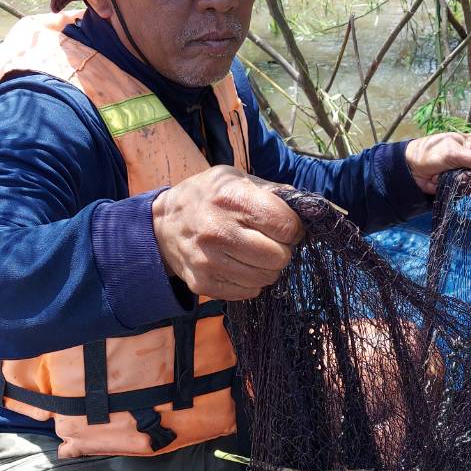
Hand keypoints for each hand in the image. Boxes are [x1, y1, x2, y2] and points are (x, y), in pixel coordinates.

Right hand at [151, 165, 303, 300]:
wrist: (162, 225)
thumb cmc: (207, 198)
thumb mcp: (235, 179)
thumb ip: (272, 192)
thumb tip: (308, 208)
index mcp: (231, 199)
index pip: (286, 225)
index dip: (293, 228)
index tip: (285, 226)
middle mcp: (219, 231)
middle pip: (279, 256)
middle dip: (281, 249)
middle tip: (269, 242)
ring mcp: (210, 261)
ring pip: (267, 277)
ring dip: (267, 267)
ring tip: (253, 253)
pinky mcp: (204, 284)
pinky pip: (249, 292)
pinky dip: (251, 281)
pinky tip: (239, 265)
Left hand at [404, 132, 470, 194]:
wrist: (410, 169)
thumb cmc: (431, 153)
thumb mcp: (455, 154)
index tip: (469, 168)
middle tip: (457, 175)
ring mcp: (466, 171)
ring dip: (463, 185)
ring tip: (449, 178)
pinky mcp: (458, 183)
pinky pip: (466, 191)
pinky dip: (458, 190)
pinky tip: (447, 185)